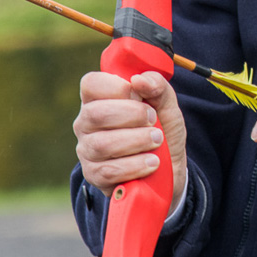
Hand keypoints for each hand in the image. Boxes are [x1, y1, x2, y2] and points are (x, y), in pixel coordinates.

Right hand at [74, 71, 186, 209]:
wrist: (169, 170)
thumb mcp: (166, 105)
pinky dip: (135, 166)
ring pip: (102, 144)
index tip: (139, 95)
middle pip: (95, 114)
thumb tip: (139, 80)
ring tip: (157, 141)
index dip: (116, 87)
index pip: (91, 83)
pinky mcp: (94, 175)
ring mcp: (87, 150)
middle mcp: (86, 123)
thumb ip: (157, 87)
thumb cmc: (161, 130)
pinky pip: (108, 171)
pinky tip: (151, 163)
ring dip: (137, 141)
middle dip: (132, 115)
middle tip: (154, 120)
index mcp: (99, 99)